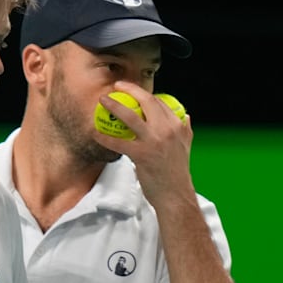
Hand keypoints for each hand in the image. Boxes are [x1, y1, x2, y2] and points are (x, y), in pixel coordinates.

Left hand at [92, 81, 195, 206]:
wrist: (175, 195)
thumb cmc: (178, 173)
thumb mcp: (186, 146)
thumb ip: (185, 129)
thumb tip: (185, 116)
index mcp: (177, 125)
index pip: (159, 102)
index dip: (144, 93)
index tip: (133, 90)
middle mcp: (167, 129)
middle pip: (146, 101)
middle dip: (130, 89)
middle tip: (117, 86)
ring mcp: (154, 141)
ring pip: (130, 116)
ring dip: (114, 105)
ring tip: (103, 101)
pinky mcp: (141, 155)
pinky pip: (118, 142)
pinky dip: (104, 137)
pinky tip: (96, 133)